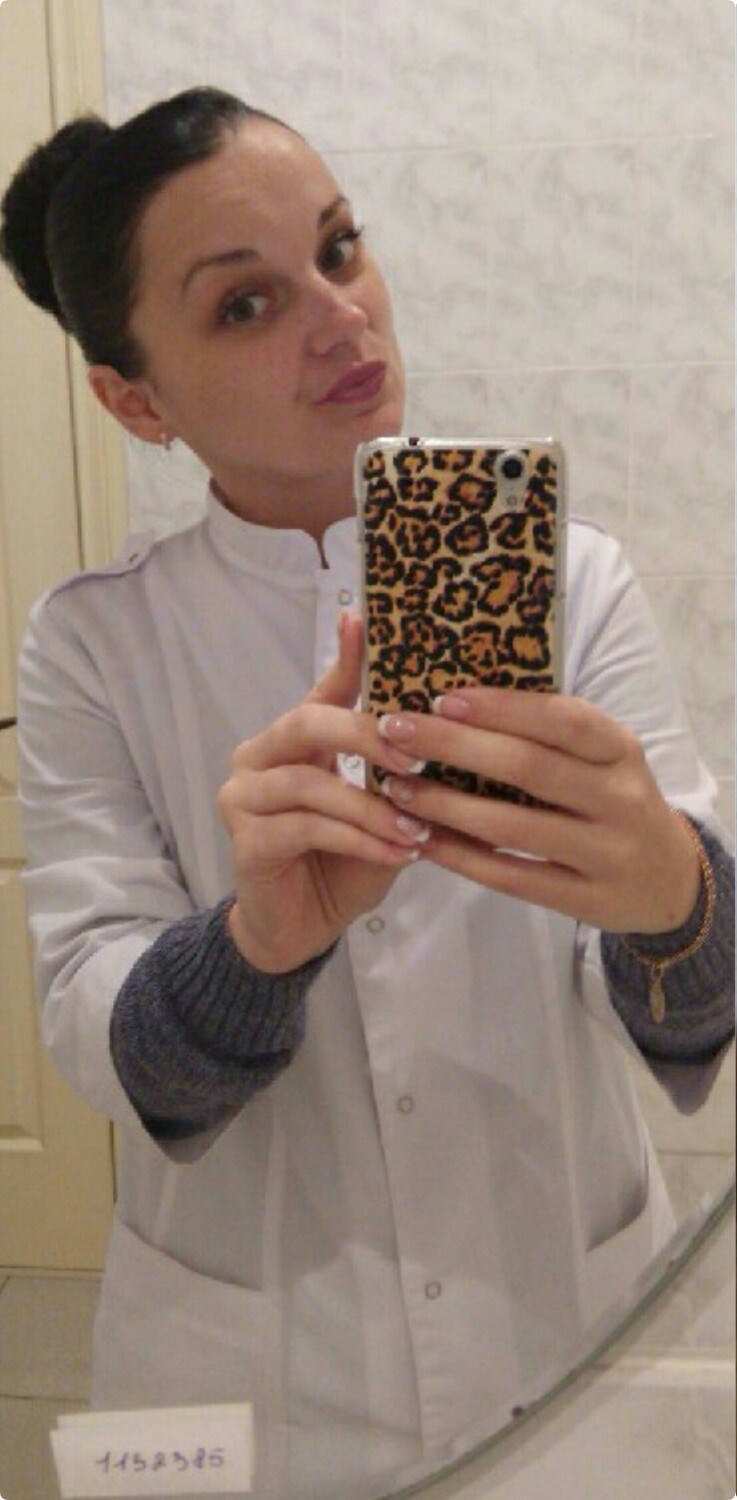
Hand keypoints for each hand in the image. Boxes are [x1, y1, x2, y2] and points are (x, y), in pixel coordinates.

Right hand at [217, 613, 429, 972]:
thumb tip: (450, 732)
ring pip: (310, 783)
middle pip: (307, 723)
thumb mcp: (382, 810)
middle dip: (366, 735)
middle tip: (417, 754)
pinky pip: (306, 827)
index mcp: (294, 741)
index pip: (322, 691)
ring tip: (418, 828)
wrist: (302, 929)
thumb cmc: (345, 863)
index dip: (345, 657)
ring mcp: (243, 797)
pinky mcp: (245, 841)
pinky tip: (396, 852)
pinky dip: (357, 838)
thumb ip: (396, 772)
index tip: (364, 619)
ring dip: (372, 805)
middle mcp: (259, 757)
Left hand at [376, 687, 701, 934]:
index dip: (502, 707)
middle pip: (530, 767)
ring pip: (515, 825)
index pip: (562, 719)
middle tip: (395, 732)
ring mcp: (606, 852)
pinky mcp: (585, 899)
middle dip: (455, 747)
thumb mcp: (602, 759)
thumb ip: (549, 734)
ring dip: (447, 805)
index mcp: (621, 749)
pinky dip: (462, 856)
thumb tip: (457, 699)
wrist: (667, 881)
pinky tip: (422, 838)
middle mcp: (619, 797)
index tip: (443, 697)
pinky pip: (512, 876)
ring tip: (396, 788)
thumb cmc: (612, 800)